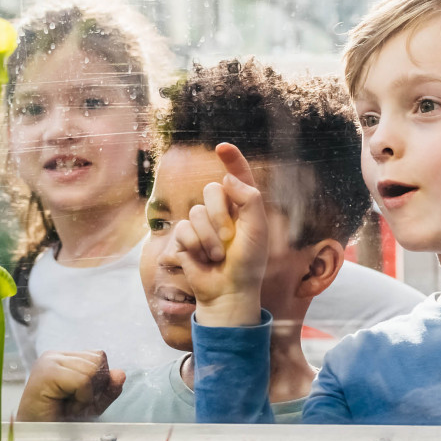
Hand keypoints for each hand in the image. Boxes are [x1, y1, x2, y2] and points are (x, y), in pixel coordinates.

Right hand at [16, 351, 124, 421]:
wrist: (37, 438)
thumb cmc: (59, 422)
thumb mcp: (91, 405)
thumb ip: (108, 389)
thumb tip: (121, 374)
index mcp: (64, 358)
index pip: (99, 356)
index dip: (98, 381)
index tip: (79, 398)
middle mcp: (56, 355)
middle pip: (98, 360)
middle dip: (93, 387)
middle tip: (72, 403)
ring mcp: (50, 361)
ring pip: (92, 369)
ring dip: (86, 394)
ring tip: (68, 404)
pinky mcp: (48, 371)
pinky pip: (83, 380)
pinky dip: (81, 398)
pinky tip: (64, 405)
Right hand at [171, 143, 269, 326]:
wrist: (228, 292)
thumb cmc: (248, 263)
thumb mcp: (257, 230)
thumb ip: (249, 199)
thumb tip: (227, 178)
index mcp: (243, 206)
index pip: (237, 176)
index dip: (231, 159)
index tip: (222, 147)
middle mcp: (222, 211)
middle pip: (212, 190)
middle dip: (219, 215)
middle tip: (229, 239)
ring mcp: (202, 224)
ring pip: (196, 211)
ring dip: (209, 238)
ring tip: (217, 256)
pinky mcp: (185, 238)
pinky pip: (183, 229)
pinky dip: (195, 246)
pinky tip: (202, 260)